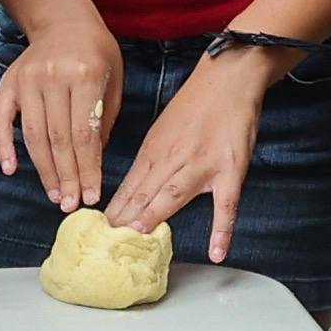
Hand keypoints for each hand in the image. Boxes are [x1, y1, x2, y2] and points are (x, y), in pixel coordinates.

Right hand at [0, 16, 123, 210]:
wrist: (63, 20)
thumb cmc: (96, 52)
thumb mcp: (114, 79)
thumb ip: (105, 119)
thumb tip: (93, 161)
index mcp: (84, 75)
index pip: (84, 134)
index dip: (87, 169)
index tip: (92, 195)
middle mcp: (52, 78)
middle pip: (58, 139)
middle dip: (66, 176)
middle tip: (70, 203)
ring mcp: (26, 80)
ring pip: (32, 135)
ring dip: (42, 169)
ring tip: (53, 194)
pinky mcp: (8, 83)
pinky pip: (1, 119)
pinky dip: (3, 145)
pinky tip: (10, 168)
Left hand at [109, 48, 270, 263]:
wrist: (228, 78)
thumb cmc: (196, 104)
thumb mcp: (163, 129)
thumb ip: (151, 160)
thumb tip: (134, 190)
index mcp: (154, 149)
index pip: (129, 184)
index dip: (115, 208)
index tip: (100, 230)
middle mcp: (173, 157)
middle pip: (145, 190)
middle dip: (126, 216)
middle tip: (109, 240)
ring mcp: (202, 164)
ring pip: (174, 194)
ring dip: (154, 214)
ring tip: (138, 236)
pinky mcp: (231, 170)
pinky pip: (226, 204)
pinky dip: (221, 229)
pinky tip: (216, 252)